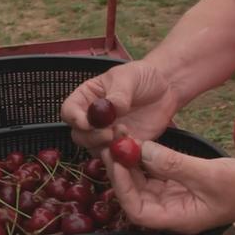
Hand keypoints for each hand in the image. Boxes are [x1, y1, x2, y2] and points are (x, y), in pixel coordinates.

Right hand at [61, 61, 179, 153]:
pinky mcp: (123, 147)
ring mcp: (107, 135)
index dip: (74, 119)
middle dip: (92, 137)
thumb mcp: (129, 77)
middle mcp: (92, 119)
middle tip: (110, 133)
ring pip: (95, 150)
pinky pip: (117, 158)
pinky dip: (123, 156)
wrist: (165, 89)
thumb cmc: (142, 77)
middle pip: (79, 136)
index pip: (69, 111)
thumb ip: (119, 93)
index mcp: (87, 98)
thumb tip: (111, 108)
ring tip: (126, 134)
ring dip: (108, 147)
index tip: (87, 123)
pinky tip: (135, 144)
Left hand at [101, 140, 234, 234]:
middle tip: (112, 143)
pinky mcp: (179, 185)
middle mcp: (170, 212)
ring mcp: (174, 199)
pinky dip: (145, 160)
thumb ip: (174, 163)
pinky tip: (138, 142)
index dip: (122, 187)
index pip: (136, 210)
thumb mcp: (208, 174)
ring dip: (131, 162)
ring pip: (142, 183)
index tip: (117, 161)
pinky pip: (155, 174)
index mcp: (176, 218)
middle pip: (134, 195)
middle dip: (122, 170)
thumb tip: (142, 150)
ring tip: (121, 138)